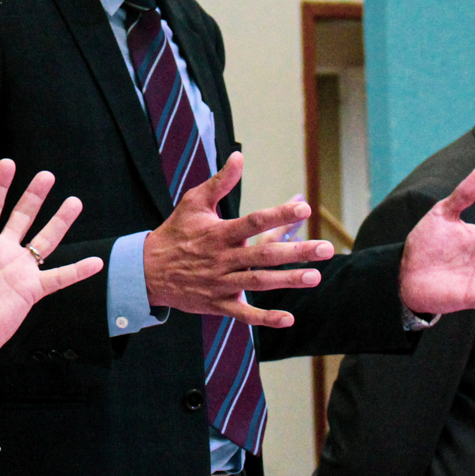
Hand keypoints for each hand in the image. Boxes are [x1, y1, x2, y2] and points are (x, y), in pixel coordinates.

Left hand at [0, 160, 104, 393]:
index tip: (9, 163)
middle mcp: (1, 252)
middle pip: (22, 217)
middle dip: (34, 196)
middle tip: (47, 175)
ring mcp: (18, 271)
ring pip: (44, 240)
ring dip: (59, 222)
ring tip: (75, 202)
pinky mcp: (30, 291)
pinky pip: (58, 277)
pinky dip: (77, 270)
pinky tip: (96, 262)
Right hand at [144, 153, 334, 329]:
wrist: (147, 271)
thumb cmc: (175, 232)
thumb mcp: (193, 202)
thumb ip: (220, 182)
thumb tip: (239, 157)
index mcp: (219, 233)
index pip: (253, 222)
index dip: (278, 215)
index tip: (304, 210)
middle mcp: (222, 259)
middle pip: (264, 256)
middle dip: (297, 253)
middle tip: (327, 250)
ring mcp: (220, 283)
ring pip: (258, 283)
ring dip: (287, 281)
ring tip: (314, 277)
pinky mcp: (218, 304)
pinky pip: (243, 314)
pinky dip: (265, 318)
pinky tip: (289, 319)